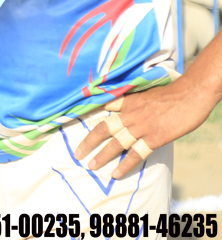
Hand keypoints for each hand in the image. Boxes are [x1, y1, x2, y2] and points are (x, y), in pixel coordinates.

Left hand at [74, 78, 213, 177]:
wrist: (190, 94)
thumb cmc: (173, 91)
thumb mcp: (147, 91)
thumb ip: (135, 101)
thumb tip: (130, 107)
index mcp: (128, 101)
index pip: (102, 107)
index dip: (88, 114)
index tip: (74, 121)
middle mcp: (130, 114)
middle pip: (103, 128)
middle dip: (88, 142)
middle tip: (77, 153)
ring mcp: (141, 127)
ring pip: (116, 143)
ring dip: (102, 156)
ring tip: (90, 166)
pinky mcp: (155, 138)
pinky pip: (136, 154)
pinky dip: (125, 165)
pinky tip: (115, 173)